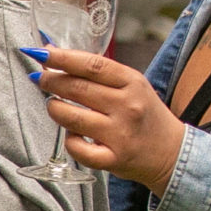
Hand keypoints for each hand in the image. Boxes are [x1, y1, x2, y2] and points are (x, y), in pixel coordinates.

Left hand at [29, 47, 187, 192]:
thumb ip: (97, 72)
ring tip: (54, 105)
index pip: (92, 65)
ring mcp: (120, 133)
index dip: (62, 57)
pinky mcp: (113, 158)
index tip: (41, 52)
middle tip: (40, 78)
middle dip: (51, 81)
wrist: (171, 152)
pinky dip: (69, 140)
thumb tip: (54, 53)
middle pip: (77, 89)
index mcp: (132, 82)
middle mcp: (127, 106)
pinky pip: (76, 148)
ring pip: (71, 118)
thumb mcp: (131, 85)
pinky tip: (73, 134)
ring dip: (54, 108)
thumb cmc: (144, 114)